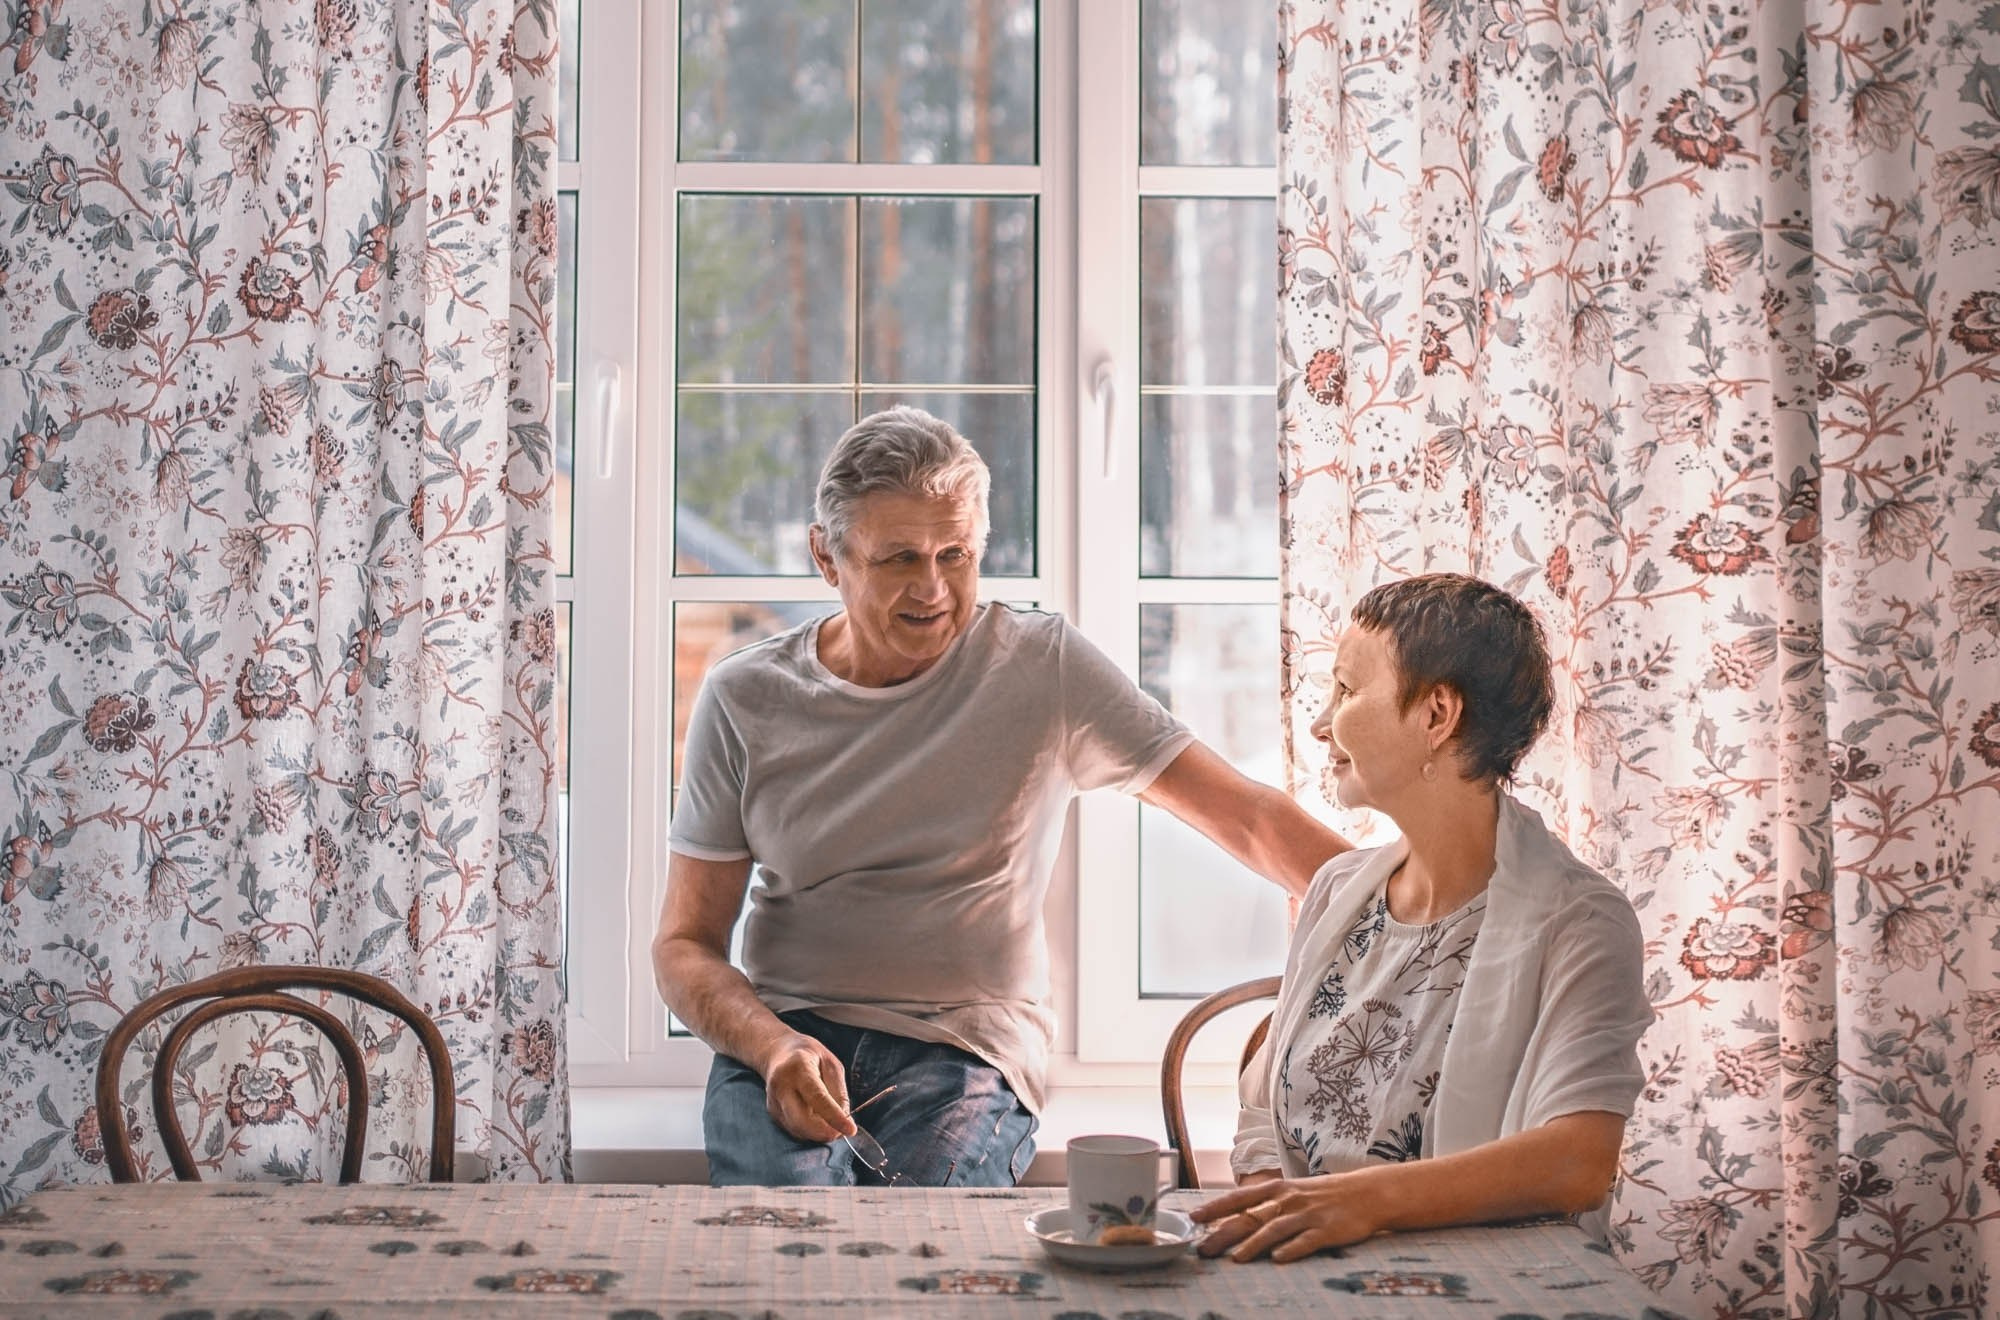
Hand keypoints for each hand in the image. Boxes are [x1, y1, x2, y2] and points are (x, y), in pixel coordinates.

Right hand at [760, 1033, 853, 1143]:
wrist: (779, 1053)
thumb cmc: (810, 1057)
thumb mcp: (832, 1065)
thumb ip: (839, 1093)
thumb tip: (845, 1121)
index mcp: (798, 1068)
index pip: (817, 1097)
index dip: (834, 1117)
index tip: (850, 1130)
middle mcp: (781, 1086)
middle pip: (801, 1121)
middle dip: (824, 1132)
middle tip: (842, 1131)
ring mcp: (774, 1102)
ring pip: (798, 1130)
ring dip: (818, 1133)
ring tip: (831, 1121)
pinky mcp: (773, 1113)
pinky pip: (795, 1130)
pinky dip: (810, 1131)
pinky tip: (817, 1119)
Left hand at [1191, 1174, 1377, 1262]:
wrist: (1366, 1193)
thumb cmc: (1323, 1195)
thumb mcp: (1292, 1192)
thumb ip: (1266, 1205)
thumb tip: (1233, 1219)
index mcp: (1277, 1189)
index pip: (1239, 1198)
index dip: (1215, 1207)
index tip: (1193, 1217)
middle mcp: (1288, 1200)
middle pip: (1251, 1217)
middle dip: (1225, 1233)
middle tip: (1204, 1249)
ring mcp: (1308, 1215)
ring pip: (1275, 1229)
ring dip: (1255, 1244)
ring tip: (1236, 1259)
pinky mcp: (1327, 1231)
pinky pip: (1307, 1241)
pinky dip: (1292, 1249)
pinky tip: (1279, 1259)